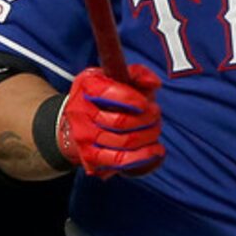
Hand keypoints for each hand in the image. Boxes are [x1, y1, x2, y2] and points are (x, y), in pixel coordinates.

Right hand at [58, 62, 163, 178]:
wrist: (83, 121)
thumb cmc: (109, 96)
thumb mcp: (120, 77)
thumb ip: (139, 74)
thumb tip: (153, 83)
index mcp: (86, 85)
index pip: (108, 93)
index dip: (132, 99)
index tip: (146, 103)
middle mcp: (79, 111)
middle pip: (121, 121)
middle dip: (147, 119)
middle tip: (156, 115)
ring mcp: (83, 136)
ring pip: (124, 142)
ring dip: (149, 136)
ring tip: (155, 130)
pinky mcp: (90, 157)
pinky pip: (120, 161)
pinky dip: (143, 156)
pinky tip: (155, 150)